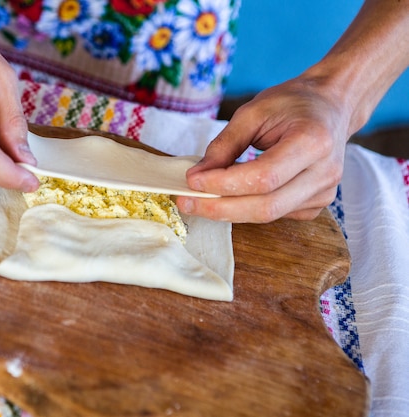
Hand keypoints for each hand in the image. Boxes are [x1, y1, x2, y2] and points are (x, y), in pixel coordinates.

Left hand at [176, 76, 350, 222]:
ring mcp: (323, 192)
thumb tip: (197, 177)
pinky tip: (229, 197)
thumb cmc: (293, 103)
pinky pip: (275, 214)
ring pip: (268, 215)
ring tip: (198, 200)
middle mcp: (324, 173)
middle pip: (266, 206)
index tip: (191, 181)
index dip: (224, 184)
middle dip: (220, 208)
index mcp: (313, 141)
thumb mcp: (253, 112)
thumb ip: (224, 145)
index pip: (263, 177)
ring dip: (228, 211)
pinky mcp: (316, 204)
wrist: (333, 106)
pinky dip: (246, 208)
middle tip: (186, 202)